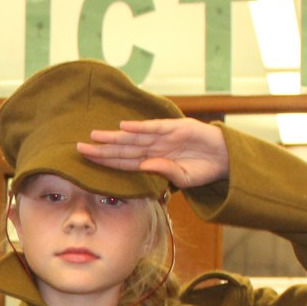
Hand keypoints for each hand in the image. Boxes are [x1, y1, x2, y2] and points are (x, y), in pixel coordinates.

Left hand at [78, 118, 229, 188]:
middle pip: (123, 149)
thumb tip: (145, 167)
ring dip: (114, 137)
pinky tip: (123, 127)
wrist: (227, 158)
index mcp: (153, 162)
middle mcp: (154, 148)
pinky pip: (154, 128)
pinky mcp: (176, 127)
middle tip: (79, 148)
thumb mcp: (183, 178)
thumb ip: (164, 172)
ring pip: (134, 138)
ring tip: (95, 135)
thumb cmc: (203, 170)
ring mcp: (164, 137)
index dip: (105, 161)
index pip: (124, 162)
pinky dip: (139, 127)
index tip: (87, 161)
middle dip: (102, 149)